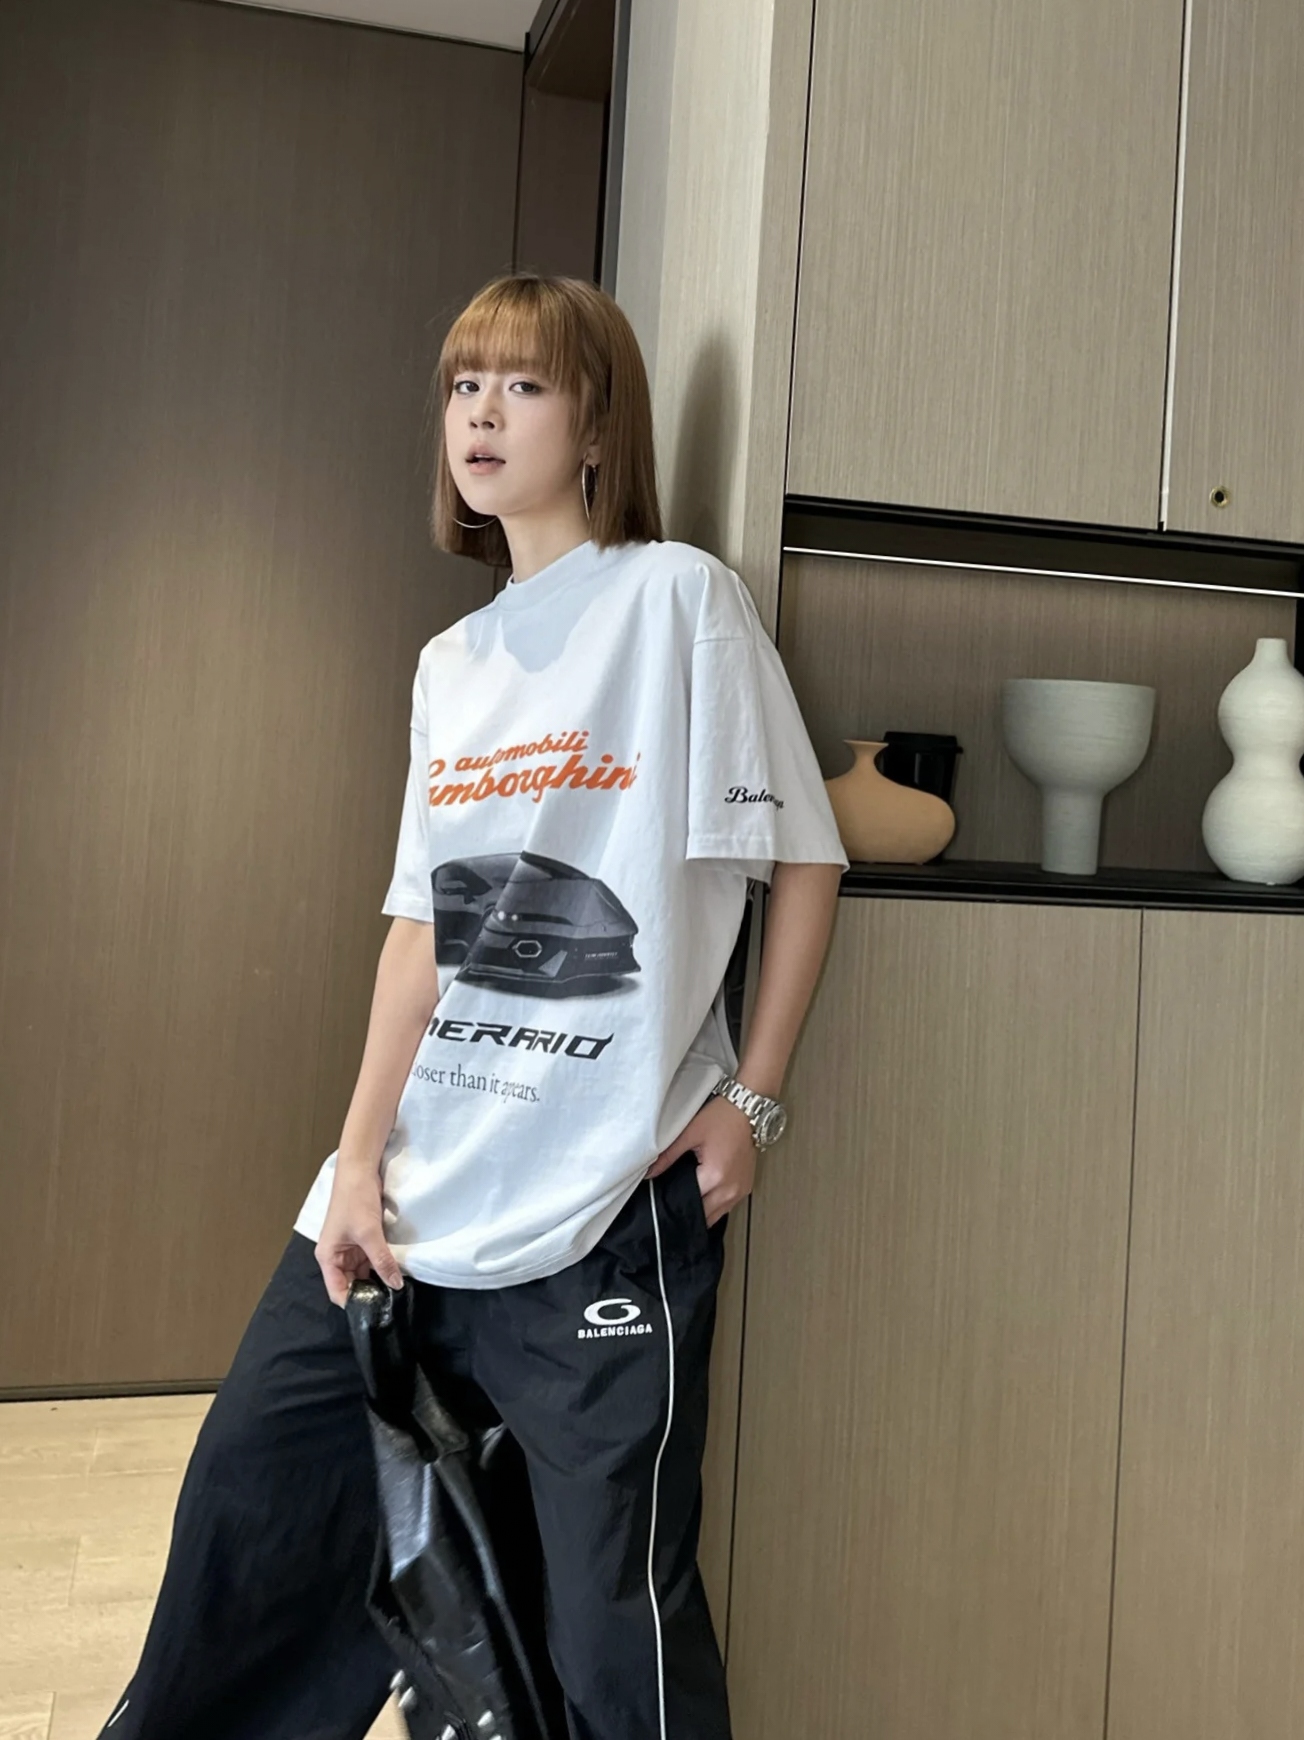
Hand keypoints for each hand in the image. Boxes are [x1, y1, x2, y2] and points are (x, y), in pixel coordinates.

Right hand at [314, 1167, 403, 1305]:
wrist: (360, 1170)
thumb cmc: (354, 1200)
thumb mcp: (369, 1234)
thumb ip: (382, 1261)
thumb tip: (395, 1284)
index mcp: (328, 1257)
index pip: (338, 1292)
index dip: (354, 1303)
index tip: (375, 1311)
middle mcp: (337, 1256)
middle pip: (352, 1284)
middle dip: (369, 1293)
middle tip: (391, 1303)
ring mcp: (351, 1248)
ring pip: (364, 1273)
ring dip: (378, 1279)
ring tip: (396, 1291)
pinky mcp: (363, 1240)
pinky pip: (372, 1260)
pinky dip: (382, 1266)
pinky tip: (395, 1272)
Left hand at [646, 1092, 756, 1226]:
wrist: (747, 1108)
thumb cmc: (721, 1117)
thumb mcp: (689, 1133)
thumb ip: (667, 1156)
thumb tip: (648, 1174)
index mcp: (714, 1176)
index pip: (688, 1202)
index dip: (672, 1203)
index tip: (662, 1202)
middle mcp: (730, 1189)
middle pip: (703, 1215)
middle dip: (687, 1211)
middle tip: (672, 1203)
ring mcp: (740, 1190)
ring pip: (716, 1215)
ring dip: (702, 1211)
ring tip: (687, 1200)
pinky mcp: (746, 1187)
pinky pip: (727, 1206)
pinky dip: (715, 1205)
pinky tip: (704, 1194)